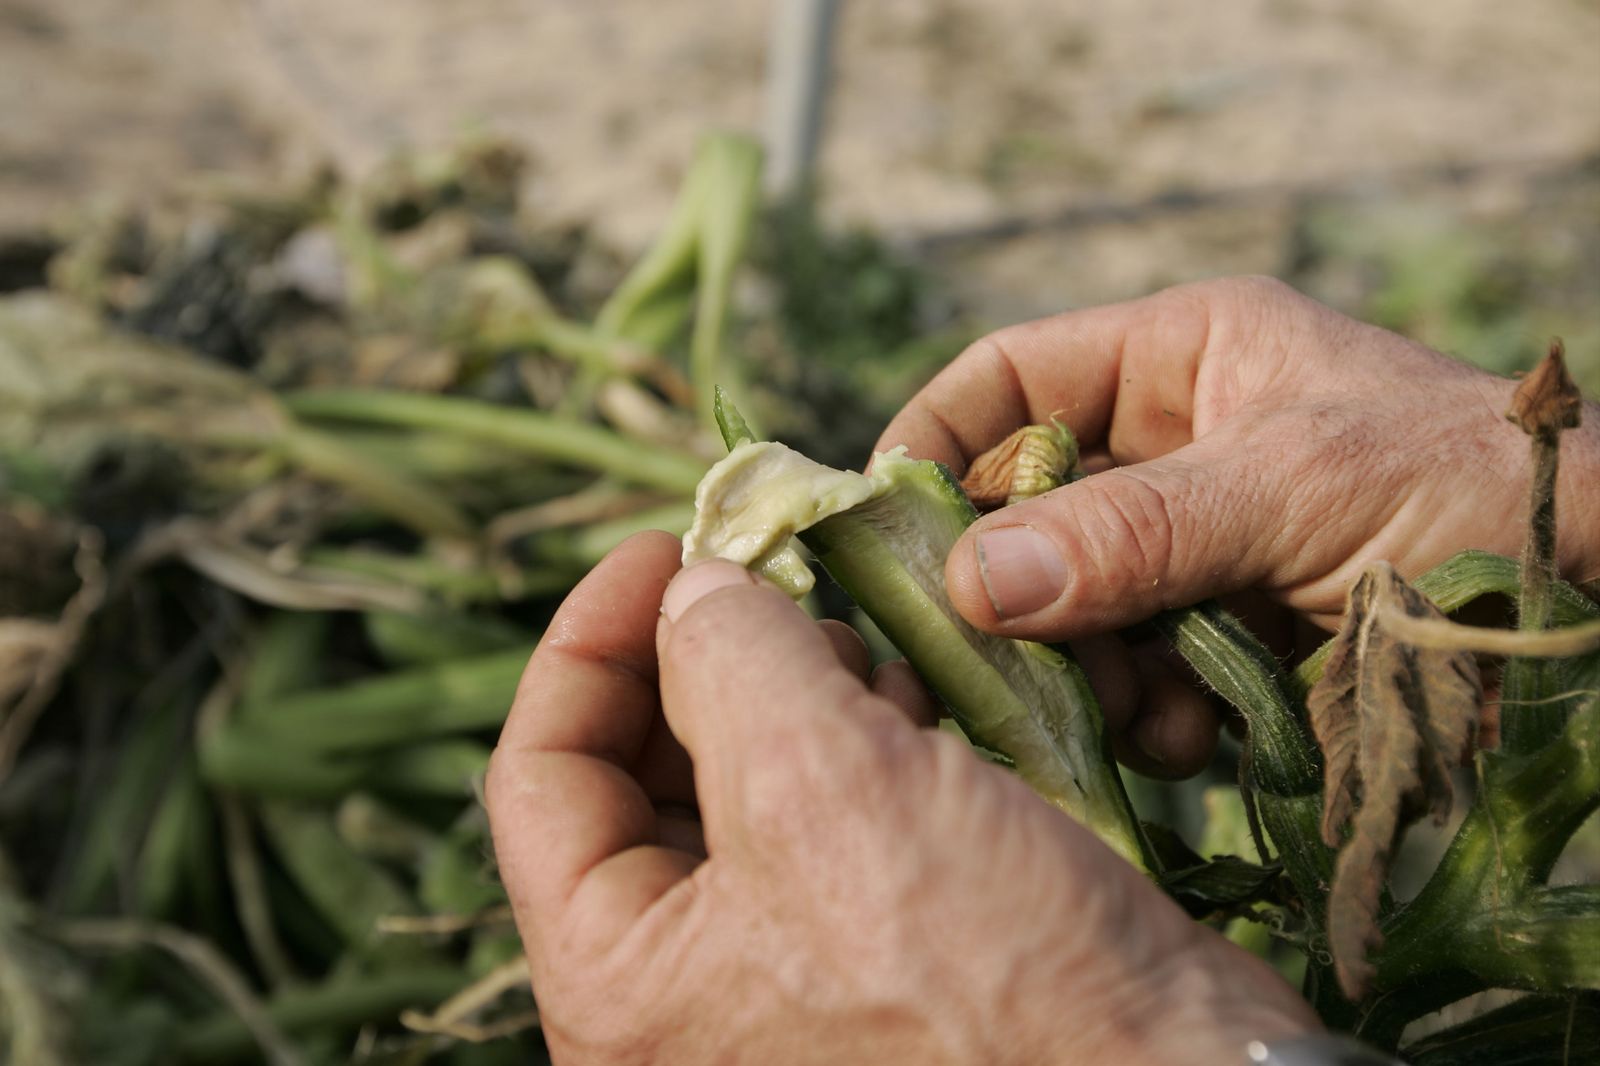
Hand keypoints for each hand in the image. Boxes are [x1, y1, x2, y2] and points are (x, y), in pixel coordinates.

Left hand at [487, 533, 1317, 1064]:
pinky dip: (857, 754)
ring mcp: (779, 992)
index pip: (536, 776)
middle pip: (636, 781)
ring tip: (866, 657)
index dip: (588, 639)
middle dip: (706, 665)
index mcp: (617, 985)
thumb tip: (696, 591)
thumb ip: (728, 657)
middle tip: (783, 588)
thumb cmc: (988, 975)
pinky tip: (920, 717)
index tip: (667, 546)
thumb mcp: (824, 784)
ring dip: (793, 699)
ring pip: (741, 797)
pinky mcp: (873, 970)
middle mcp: (679, 1002)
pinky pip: (826, 833)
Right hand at [879, 276, 1599, 771]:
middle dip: (1013, 586)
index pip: (1011, 377)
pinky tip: (1189, 738)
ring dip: (1082, 667)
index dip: (937, 439)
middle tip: (994, 654)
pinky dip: (1144, 716)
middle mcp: (1174, 450)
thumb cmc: (1473, 488)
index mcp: (1182, 361)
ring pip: (1070, 608)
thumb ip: (1135, 530)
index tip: (885, 522)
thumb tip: (970, 580)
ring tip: (1135, 709)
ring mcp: (1196, 551)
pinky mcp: (1225, 639)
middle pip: (1026, 509)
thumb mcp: (1297, 486)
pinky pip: (1134, 676)